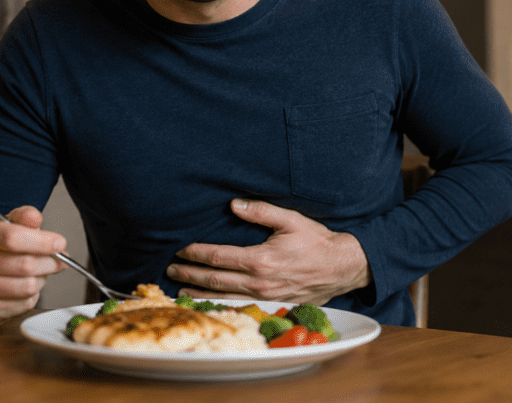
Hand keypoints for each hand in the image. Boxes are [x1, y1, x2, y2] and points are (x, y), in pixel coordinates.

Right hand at [0, 205, 66, 324]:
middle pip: (25, 265)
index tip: (60, 243)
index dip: (42, 242)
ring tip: (38, 273)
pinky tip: (25, 286)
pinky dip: (33, 295)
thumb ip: (25, 217)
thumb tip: (34, 218)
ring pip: (28, 286)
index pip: (12, 238)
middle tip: (58, 260)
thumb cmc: (0, 245)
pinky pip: (24, 304)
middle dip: (50, 262)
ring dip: (42, 279)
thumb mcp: (10, 223)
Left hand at [165, 199, 371, 305]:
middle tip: (169, 271)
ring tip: (178, 290)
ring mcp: (265, 298)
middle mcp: (259, 282)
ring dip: (198, 294)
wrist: (342, 267)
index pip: (218, 257)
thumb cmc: (317, 241)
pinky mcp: (271, 305)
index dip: (196, 254)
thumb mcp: (292, 219)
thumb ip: (262, 211)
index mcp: (261, 259)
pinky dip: (219, 304)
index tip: (180, 249)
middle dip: (189, 275)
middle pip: (214, 281)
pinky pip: (239, 306)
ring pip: (224, 297)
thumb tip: (234, 205)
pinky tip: (207, 302)